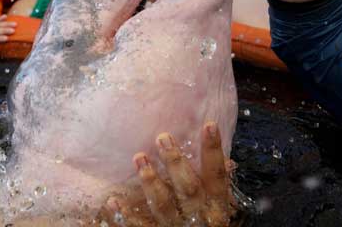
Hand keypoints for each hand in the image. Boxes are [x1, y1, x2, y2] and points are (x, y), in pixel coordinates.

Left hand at [98, 123, 234, 226]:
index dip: (213, 151)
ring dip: (151, 182)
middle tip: (163, 138)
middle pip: (189, 188)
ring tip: (139, 158)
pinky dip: (124, 216)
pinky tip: (113, 201)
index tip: (209, 125)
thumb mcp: (217, 208)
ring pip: (164, 206)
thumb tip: (229, 162)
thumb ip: (216, 187)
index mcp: (216, 206)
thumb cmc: (206, 225)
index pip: (217, 176)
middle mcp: (198, 216)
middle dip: (176, 163)